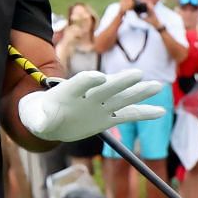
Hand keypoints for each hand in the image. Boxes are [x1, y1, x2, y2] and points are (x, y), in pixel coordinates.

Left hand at [17, 68, 163, 142]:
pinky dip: (143, 113)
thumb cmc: (40, 116)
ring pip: (121, 98)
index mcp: (68, 92)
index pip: (79, 83)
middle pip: (106, 87)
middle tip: (137, 74)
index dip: (88, 80)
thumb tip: (42, 123)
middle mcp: (88, 96)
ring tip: (157, 86)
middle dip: (120, 81)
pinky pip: (127, 115)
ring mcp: (100, 106)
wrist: (50, 120)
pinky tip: (160, 111)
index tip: (99, 77)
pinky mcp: (107, 118)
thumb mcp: (37, 120)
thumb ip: (41, 120)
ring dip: (138, 92)